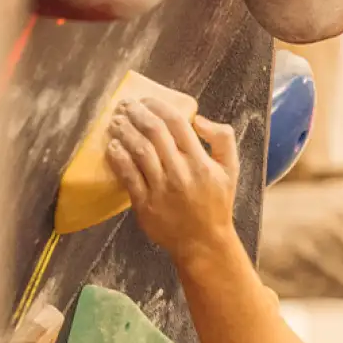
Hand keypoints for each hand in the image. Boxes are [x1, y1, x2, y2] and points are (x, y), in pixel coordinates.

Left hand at [105, 98, 239, 262]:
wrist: (203, 242)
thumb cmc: (216, 203)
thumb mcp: (230, 169)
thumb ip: (222, 139)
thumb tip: (199, 119)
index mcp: (201, 162)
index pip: (176, 123)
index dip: (158, 106)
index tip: (146, 100)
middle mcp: (181, 173)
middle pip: (154, 132)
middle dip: (136, 113)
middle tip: (124, 105)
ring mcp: (161, 189)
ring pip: (139, 151)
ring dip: (124, 132)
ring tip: (115, 122)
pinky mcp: (145, 205)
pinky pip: (128, 176)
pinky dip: (118, 158)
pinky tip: (112, 147)